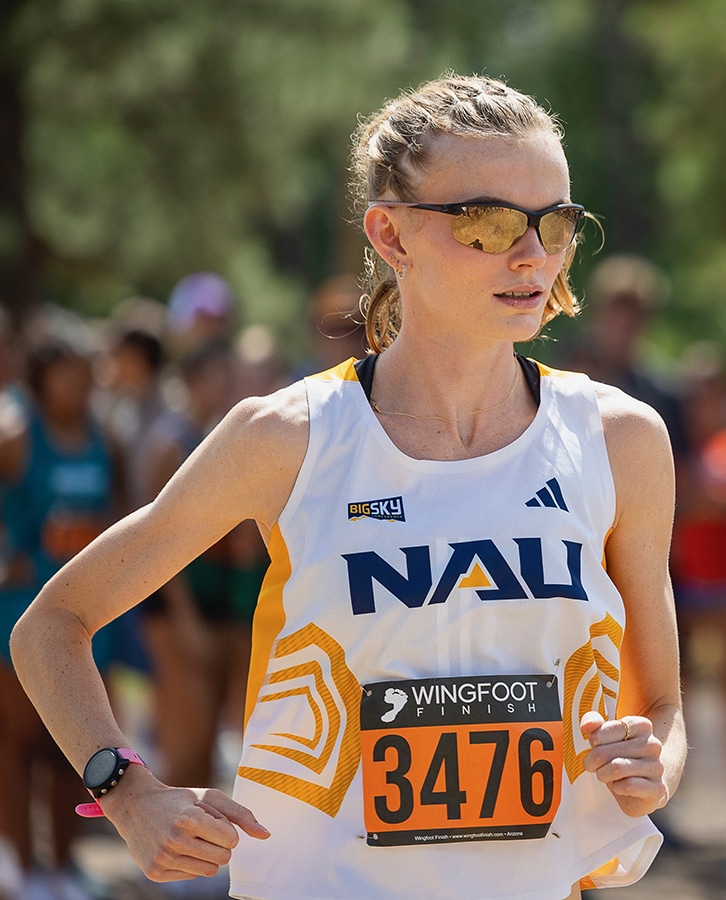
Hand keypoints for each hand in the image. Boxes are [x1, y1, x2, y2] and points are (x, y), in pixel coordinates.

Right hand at [102, 773, 269, 881]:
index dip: (226, 829)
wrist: (136, 806)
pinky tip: (176, 847)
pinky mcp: (154, 872)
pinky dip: (189, 863)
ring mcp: (163, 859)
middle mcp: (174, 841)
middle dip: (219, 844)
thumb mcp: (210, 797)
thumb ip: (241, 815)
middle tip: (202, 829)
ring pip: (209, 871)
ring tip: (189, 838)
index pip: (232, 840)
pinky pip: (191, 876)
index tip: (211, 819)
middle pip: (223, 858)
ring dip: (206, 855)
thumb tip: (266, 835)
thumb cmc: (180, 800)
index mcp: (190, 820)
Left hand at [580, 711, 667, 817]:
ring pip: (616, 768)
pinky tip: (619, 786)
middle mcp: (653, 744)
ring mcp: (657, 766)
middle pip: (605, 751)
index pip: (604, 729)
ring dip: (603, 774)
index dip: (593, 741)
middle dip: (593, 761)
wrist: (639, 789)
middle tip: (593, 765)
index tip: (594, 746)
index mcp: (642, 725)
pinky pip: (628, 785)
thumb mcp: (603, 736)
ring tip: (605, 775)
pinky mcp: (658, 788)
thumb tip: (586, 725)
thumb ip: (593, 722)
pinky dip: (617, 787)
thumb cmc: (618, 757)